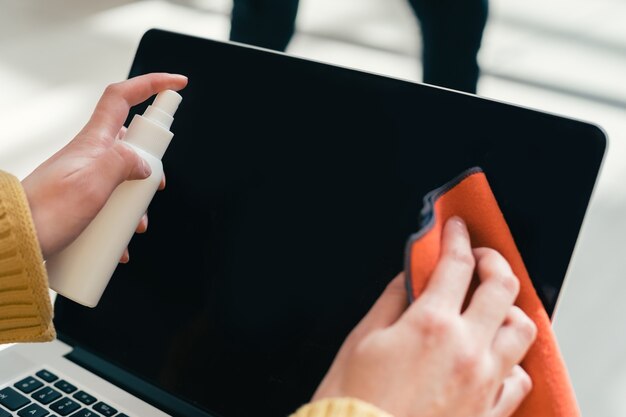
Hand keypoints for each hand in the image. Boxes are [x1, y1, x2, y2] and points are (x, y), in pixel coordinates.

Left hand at [22, 73, 186, 258]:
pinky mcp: (82, 201)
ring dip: (138, 201)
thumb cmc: (46, 214)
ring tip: (137, 224)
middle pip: (133, 143)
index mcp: (93, 142)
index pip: (123, 97)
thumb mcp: (92, 183)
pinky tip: (122, 244)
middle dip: (153, 165)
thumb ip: (123, 163)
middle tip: (156, 187)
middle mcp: (90, 156)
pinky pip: (112, 205)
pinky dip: (122, 222)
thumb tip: (146, 163)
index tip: (177, 85)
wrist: (17, 242)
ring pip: (126, 178)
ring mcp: (86, 178)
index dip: (151, 84)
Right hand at [313, 217, 536, 416]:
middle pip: (502, 287)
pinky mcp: (489, 412)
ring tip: (492, 305)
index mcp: (431, 325)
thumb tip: (410, 277)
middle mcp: (467, 350)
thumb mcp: (363, 338)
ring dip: (509, 308)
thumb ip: (393, 299)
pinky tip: (494, 355)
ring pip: (523, 330)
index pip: (456, 264)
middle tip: (478, 257)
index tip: (455, 228)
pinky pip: (520, 378)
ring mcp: (484, 383)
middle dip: (492, 260)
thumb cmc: (355, 398)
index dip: (457, 238)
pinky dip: (511, 358)